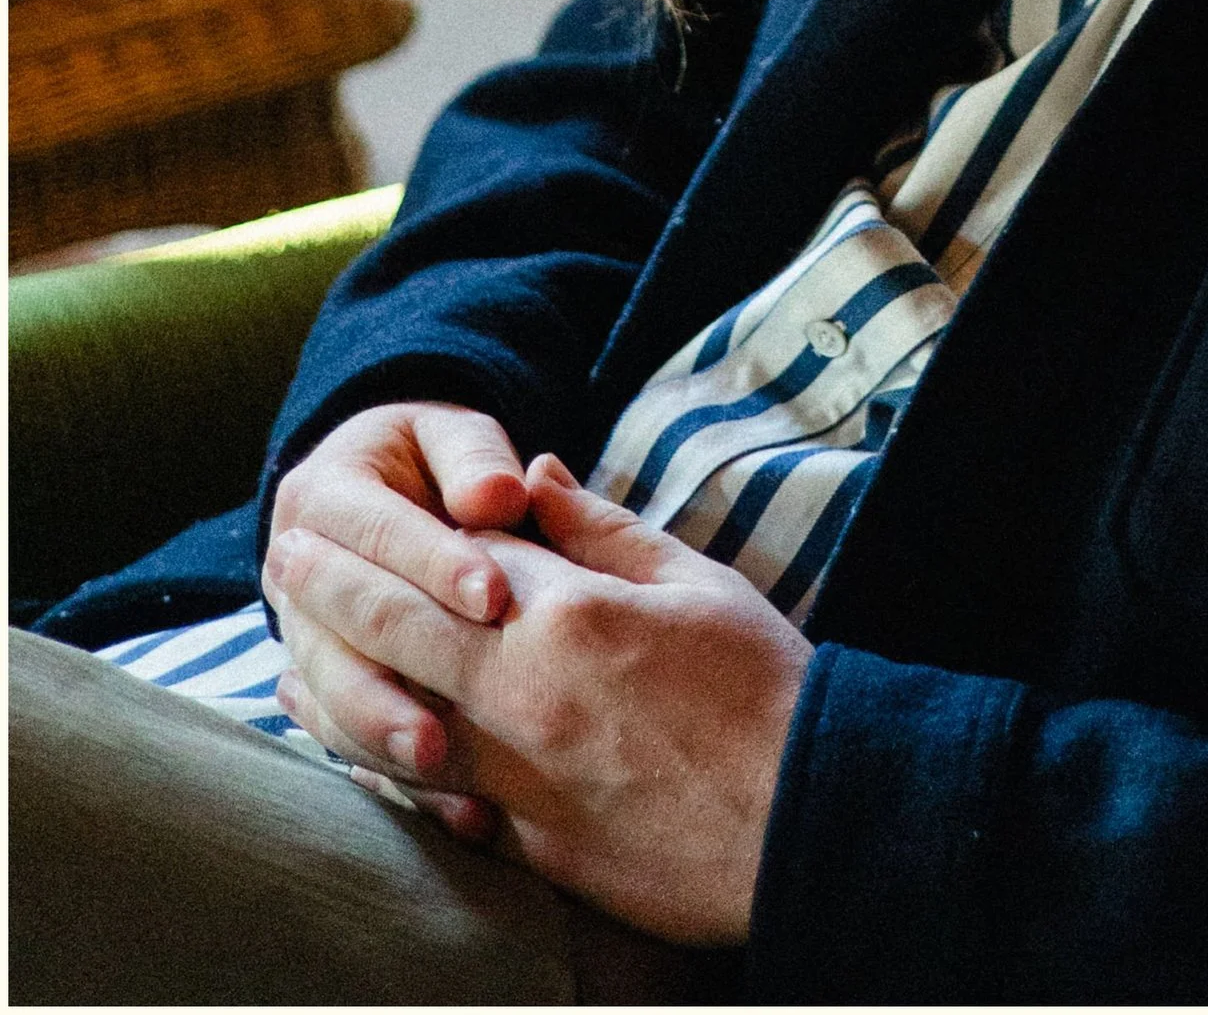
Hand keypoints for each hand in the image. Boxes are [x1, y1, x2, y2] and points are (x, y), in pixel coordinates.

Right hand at [265, 401, 529, 785]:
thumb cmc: (439, 463)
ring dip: (379, 734)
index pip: (378, 532)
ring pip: (330, 697)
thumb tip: (500, 498)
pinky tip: (448, 802)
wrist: (387, 494)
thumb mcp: (454, 438)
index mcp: (323, 493)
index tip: (494, 597)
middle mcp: (292, 572)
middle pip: (337, 633)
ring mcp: (300, 638)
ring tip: (437, 764)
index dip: (434, 563)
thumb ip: (475, 460)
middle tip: (453, 713)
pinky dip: (391, 773)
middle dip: (393, 676)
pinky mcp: (324, 689)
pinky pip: (346, 737)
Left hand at [265, 457, 810, 944]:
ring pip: (394, 730)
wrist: (806, 813)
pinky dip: (384, 776)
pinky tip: (357, 760)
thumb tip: (532, 477)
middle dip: (332, 589)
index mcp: (567, 617)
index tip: (335, 510)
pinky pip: (435, 806)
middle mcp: (524, 698)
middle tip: (280, 558)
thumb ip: (599, 530)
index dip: (389, 530)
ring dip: (333, 687)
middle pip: (399, 633)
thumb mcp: (693, 579)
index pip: (451, 558)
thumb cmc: (762, 684)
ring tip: (285, 660)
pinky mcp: (530, 851)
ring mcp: (519, 783)